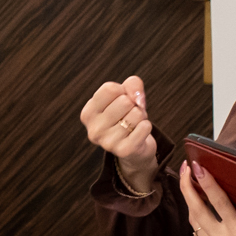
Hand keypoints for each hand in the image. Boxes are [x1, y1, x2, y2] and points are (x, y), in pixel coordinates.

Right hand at [80, 76, 158, 194]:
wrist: (134, 147)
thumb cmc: (126, 115)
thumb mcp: (126, 93)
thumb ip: (132, 84)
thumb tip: (138, 99)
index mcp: (88, 113)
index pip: (109, 89)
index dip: (122, 91)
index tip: (120, 101)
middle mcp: (94, 129)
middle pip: (124, 101)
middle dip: (133, 105)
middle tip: (128, 116)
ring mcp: (107, 142)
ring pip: (136, 114)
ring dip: (141, 117)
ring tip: (133, 125)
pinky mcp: (123, 151)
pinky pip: (145, 127)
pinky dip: (146, 127)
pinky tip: (138, 133)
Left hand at [179, 164, 235, 235]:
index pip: (218, 202)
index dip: (206, 182)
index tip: (198, 166)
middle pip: (196, 210)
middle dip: (187, 187)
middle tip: (185, 168)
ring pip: (194, 221)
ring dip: (190, 201)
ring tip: (189, 182)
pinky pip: (198, 233)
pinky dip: (196, 217)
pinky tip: (198, 205)